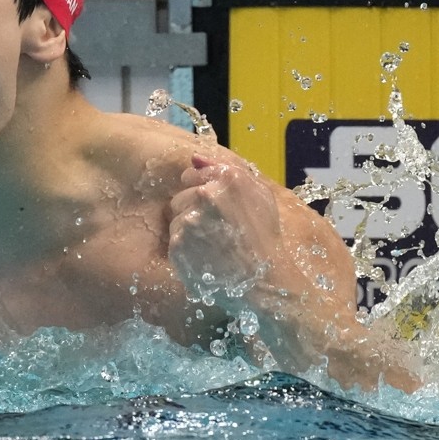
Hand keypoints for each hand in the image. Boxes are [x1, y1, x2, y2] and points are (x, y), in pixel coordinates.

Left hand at [167, 153, 281, 306]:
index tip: (214, 209)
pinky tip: (206, 257)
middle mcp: (205, 195)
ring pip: (175, 218)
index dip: (200, 192)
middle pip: (180, 197)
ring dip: (188, 230)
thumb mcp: (258, 196)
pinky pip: (174, 240)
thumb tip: (194, 158)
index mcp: (227, 178)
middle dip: (192, 211)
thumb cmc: (265, 238)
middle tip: (217, 231)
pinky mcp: (178, 244)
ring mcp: (190, 220)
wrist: (264, 281)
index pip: (190, 175)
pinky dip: (185, 249)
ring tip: (213, 245)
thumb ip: (227, 171)